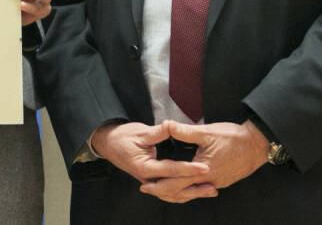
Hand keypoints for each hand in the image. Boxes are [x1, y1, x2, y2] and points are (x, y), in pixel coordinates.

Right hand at [91, 122, 209, 199]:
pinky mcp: (152, 181)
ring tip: (209, 190)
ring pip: (172, 194)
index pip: (171, 170)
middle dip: (195, 187)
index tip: (204, 167)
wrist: (108, 144)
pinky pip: (168, 192)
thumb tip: (172, 126)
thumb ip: (159, 132)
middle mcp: (147, 179)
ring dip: (191, 193)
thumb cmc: (122, 137)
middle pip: (174, 188)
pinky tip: (194, 191)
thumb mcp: (140, 132)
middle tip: (212, 185)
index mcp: (144, 166)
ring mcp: (149, 182)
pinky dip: (182, 193)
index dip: (189, 169)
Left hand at [140, 120, 268, 202]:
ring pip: (192, 192)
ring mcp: (218, 182)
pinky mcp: (223, 180)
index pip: (176, 182)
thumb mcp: (206, 132)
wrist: (257, 144)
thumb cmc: (234, 137)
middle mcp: (210, 180)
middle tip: (146, 189)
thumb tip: (167, 125)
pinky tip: (184, 185)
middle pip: (182, 191)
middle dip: (163, 191)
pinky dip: (190, 189)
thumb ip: (184, 131)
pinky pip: (202, 189)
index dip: (159, 184)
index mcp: (203, 169)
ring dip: (176, 191)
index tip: (145, 184)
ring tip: (161, 188)